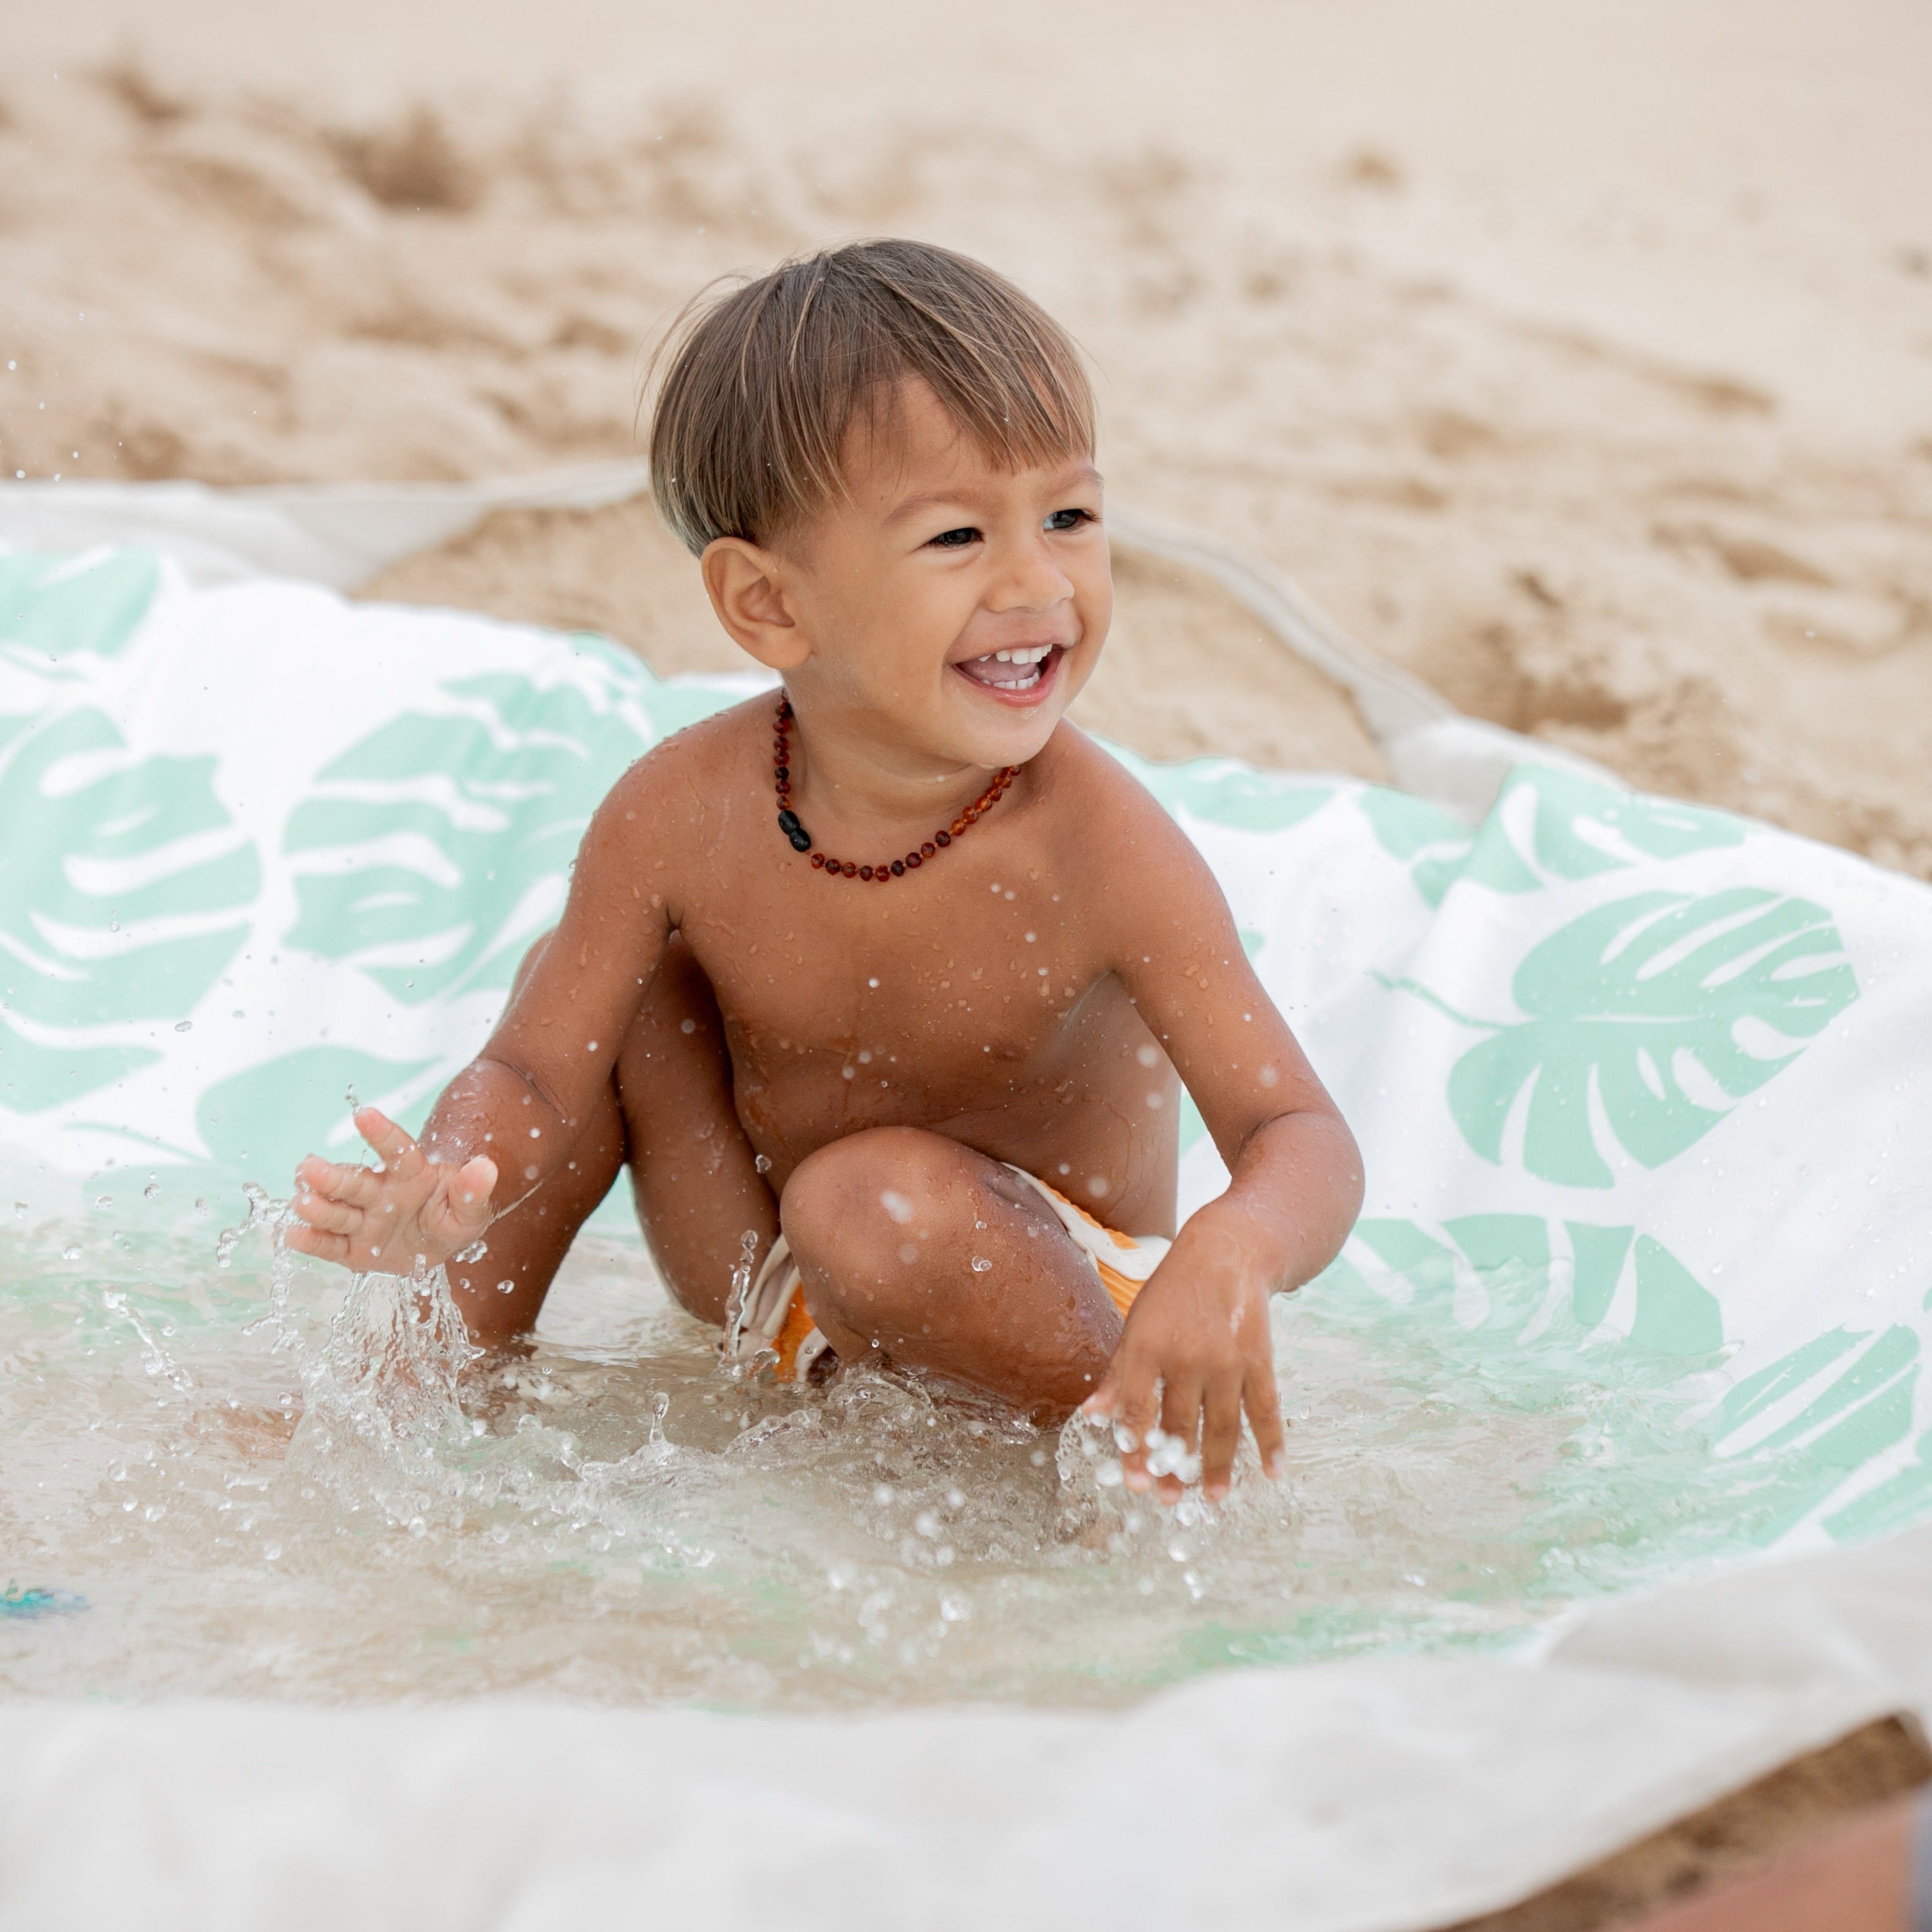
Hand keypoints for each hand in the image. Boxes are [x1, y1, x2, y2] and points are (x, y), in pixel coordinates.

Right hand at [286, 1107, 496, 1276]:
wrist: (437, 1245)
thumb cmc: (453, 1216)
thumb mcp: (471, 1211)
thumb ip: (473, 1192)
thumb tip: (486, 1167)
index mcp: (411, 1175)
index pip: (397, 1151)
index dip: (381, 1133)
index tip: (363, 1114)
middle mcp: (380, 1193)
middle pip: (355, 1183)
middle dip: (332, 1176)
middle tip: (307, 1167)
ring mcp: (363, 1221)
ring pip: (338, 1212)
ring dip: (319, 1207)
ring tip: (301, 1201)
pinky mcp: (351, 1249)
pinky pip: (331, 1245)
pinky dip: (312, 1241)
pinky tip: (292, 1235)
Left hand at [1081, 1241, 1285, 1505]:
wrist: (1225, 1252)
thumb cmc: (1171, 1292)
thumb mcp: (1136, 1323)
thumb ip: (1117, 1372)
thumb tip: (1091, 1416)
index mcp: (1146, 1346)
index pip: (1136, 1409)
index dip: (1134, 1449)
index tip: (1135, 1482)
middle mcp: (1185, 1356)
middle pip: (1178, 1425)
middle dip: (1173, 1467)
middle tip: (1169, 1500)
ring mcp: (1226, 1360)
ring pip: (1221, 1427)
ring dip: (1216, 1468)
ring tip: (1211, 1498)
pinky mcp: (1258, 1359)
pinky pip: (1265, 1409)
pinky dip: (1271, 1442)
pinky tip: (1271, 1472)